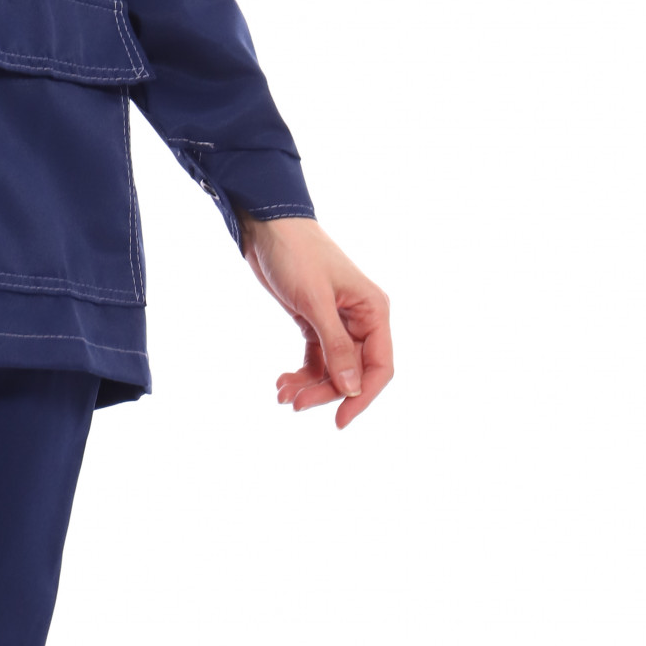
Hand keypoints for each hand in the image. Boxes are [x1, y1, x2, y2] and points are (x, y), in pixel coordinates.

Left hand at [237, 214, 392, 429]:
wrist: (266, 225)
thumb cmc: (295, 253)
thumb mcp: (315, 300)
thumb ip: (335, 345)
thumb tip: (352, 388)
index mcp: (373, 310)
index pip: (379, 366)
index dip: (363, 396)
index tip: (340, 420)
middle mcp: (361, 319)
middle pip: (352, 372)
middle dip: (326, 392)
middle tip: (295, 405)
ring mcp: (337, 321)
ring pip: (333, 369)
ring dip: (310, 386)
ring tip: (283, 395)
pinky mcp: (315, 321)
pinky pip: (316, 357)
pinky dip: (302, 373)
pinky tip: (282, 383)